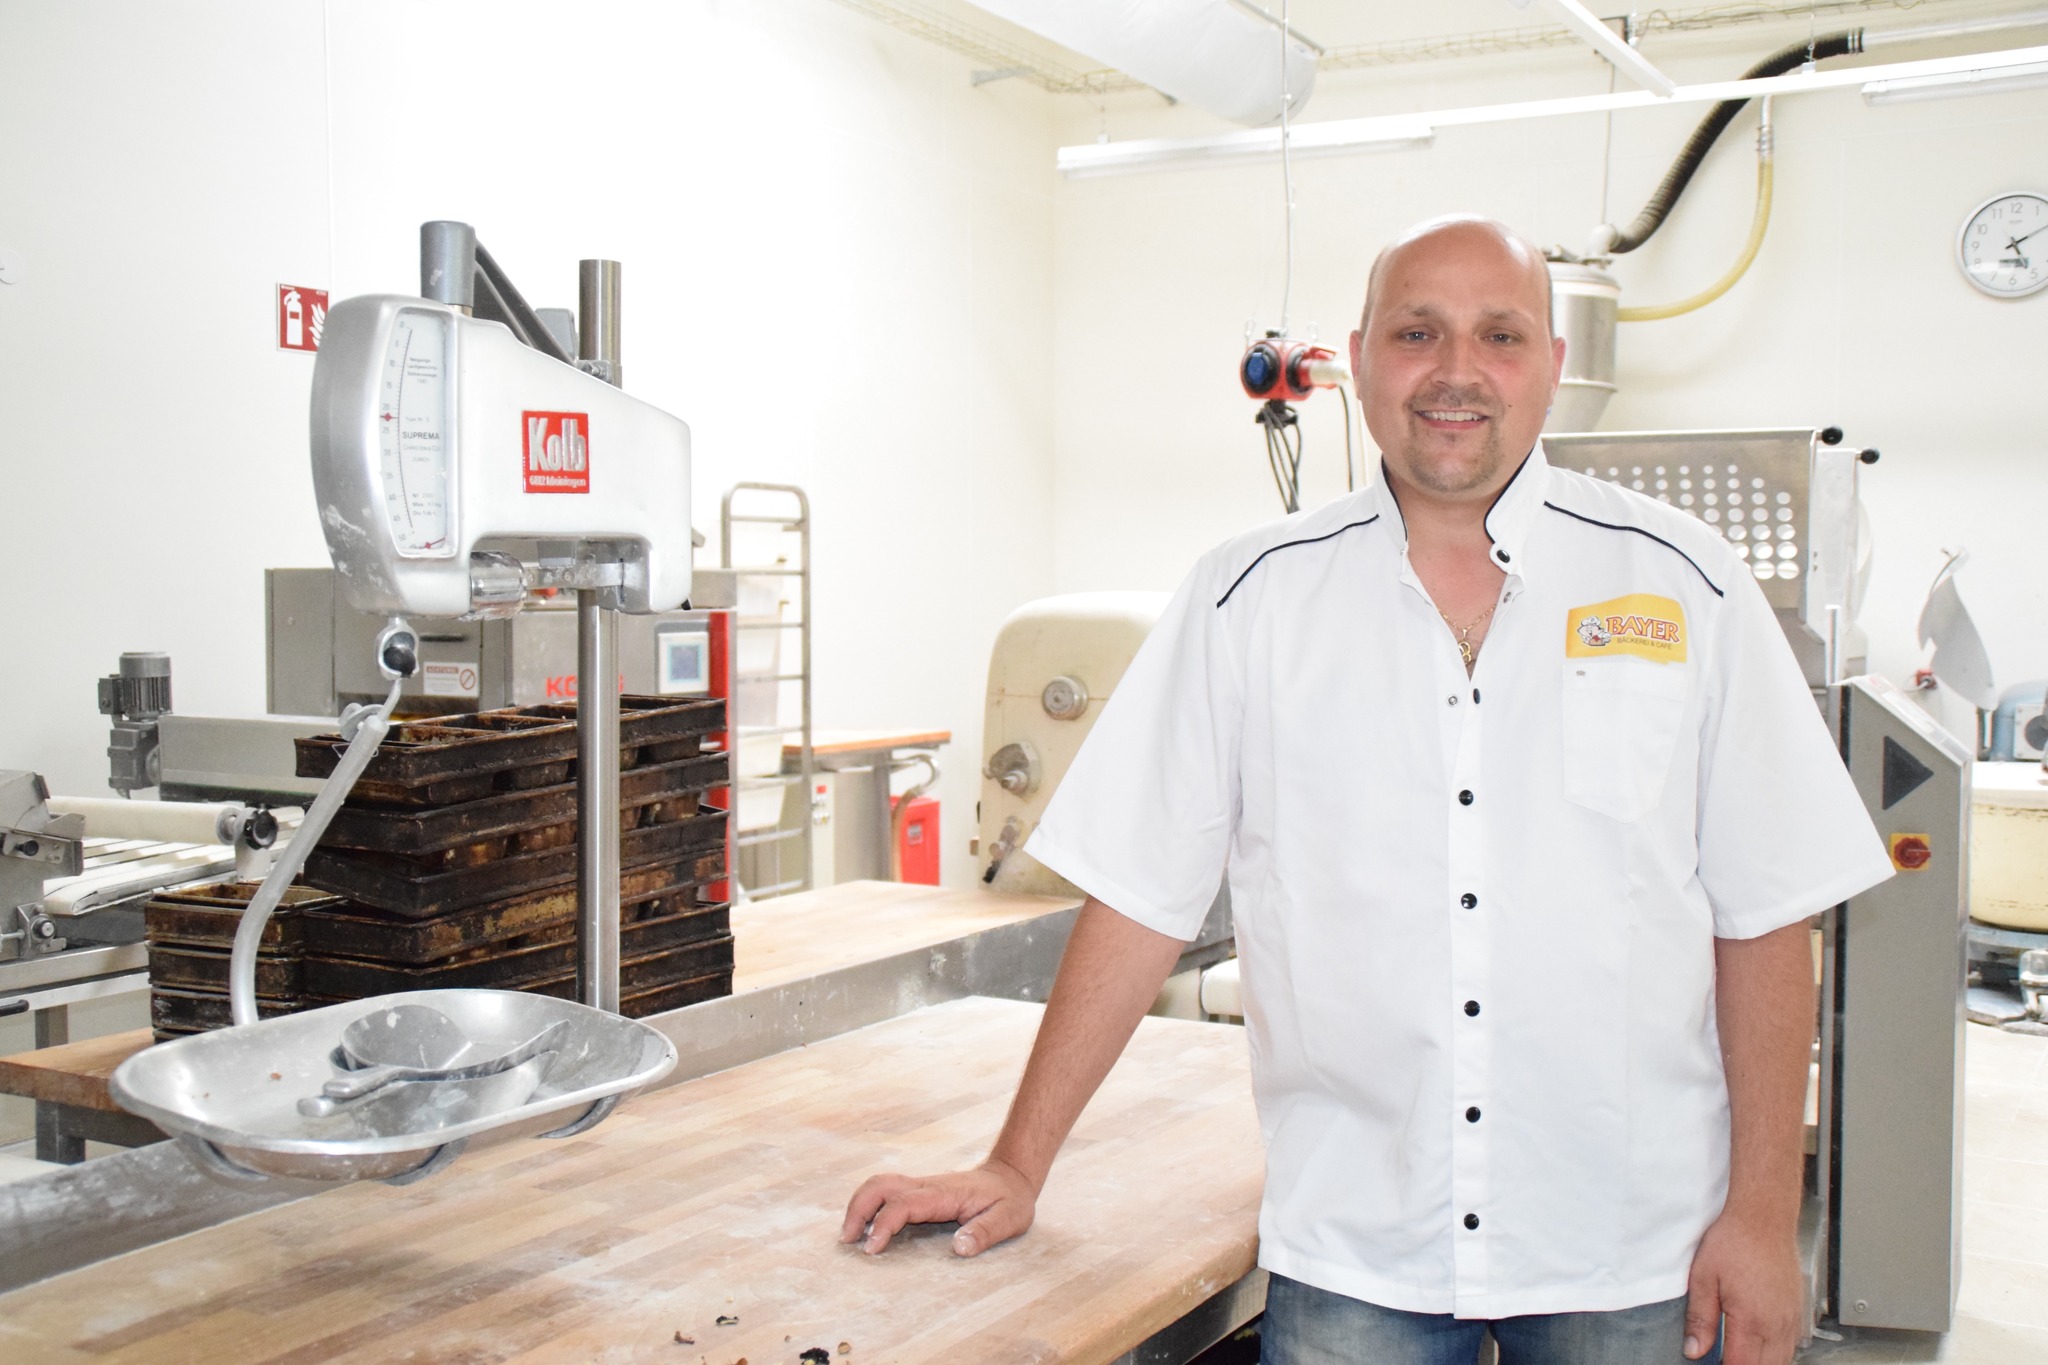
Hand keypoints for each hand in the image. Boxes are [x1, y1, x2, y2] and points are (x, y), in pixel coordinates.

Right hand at [839, 1158, 1037, 1256]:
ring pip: (879, 1184)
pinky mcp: (920, 1191)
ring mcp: (921, 1186)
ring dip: (860, 1205)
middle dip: (858, 1209)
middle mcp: (926, 1186)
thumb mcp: (1007, 1219)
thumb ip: (984, 1233)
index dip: (883, 1225)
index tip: (871, 1249)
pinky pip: (887, 1192)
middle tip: (847, 1239)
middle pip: (880, 1185)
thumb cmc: (1009, 1200)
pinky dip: (869, 1204)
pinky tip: (866, 1225)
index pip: (903, 1204)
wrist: (1011, 1177)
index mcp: (943, 1194)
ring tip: (849, 1234)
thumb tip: (959, 1248)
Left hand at [1684, 1209, 1801, 1363]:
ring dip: (1761, 1362)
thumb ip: (1700, 1319)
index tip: (1711, 1363)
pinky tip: (1759, 1344)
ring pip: (1781, 1360)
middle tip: (1721, 1359)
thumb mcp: (1703, 1278)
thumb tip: (1693, 1350)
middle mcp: (1776, 1324)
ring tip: (1738, 1353)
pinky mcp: (1797, 1310)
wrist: (1764, 1217)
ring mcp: (1790, 1318)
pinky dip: (1776, 1352)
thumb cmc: (1734, 1241)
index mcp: (1751, 1320)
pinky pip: (1791, 1345)